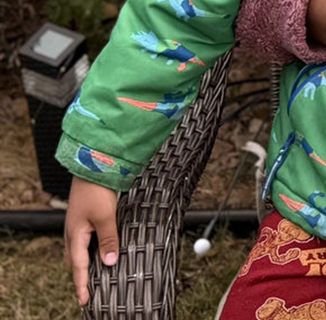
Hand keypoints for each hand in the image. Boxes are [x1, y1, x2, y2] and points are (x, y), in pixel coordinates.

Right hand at [65, 178, 119, 306]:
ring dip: (85, 267)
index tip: (84, 301)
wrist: (92, 167)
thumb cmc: (97, 191)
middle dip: (81, 279)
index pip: (78, 267)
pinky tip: (99, 255)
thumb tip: (109, 263)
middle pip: (75, 263)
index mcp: (75, 236)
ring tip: (93, 280)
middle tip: (87, 295)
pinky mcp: (85, 220)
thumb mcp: (106, 216)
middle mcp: (73, 234)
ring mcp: (78, 227)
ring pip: (80, 253)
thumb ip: (109, 239)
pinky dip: (89, 253)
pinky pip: (85, 243)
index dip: (82, 284)